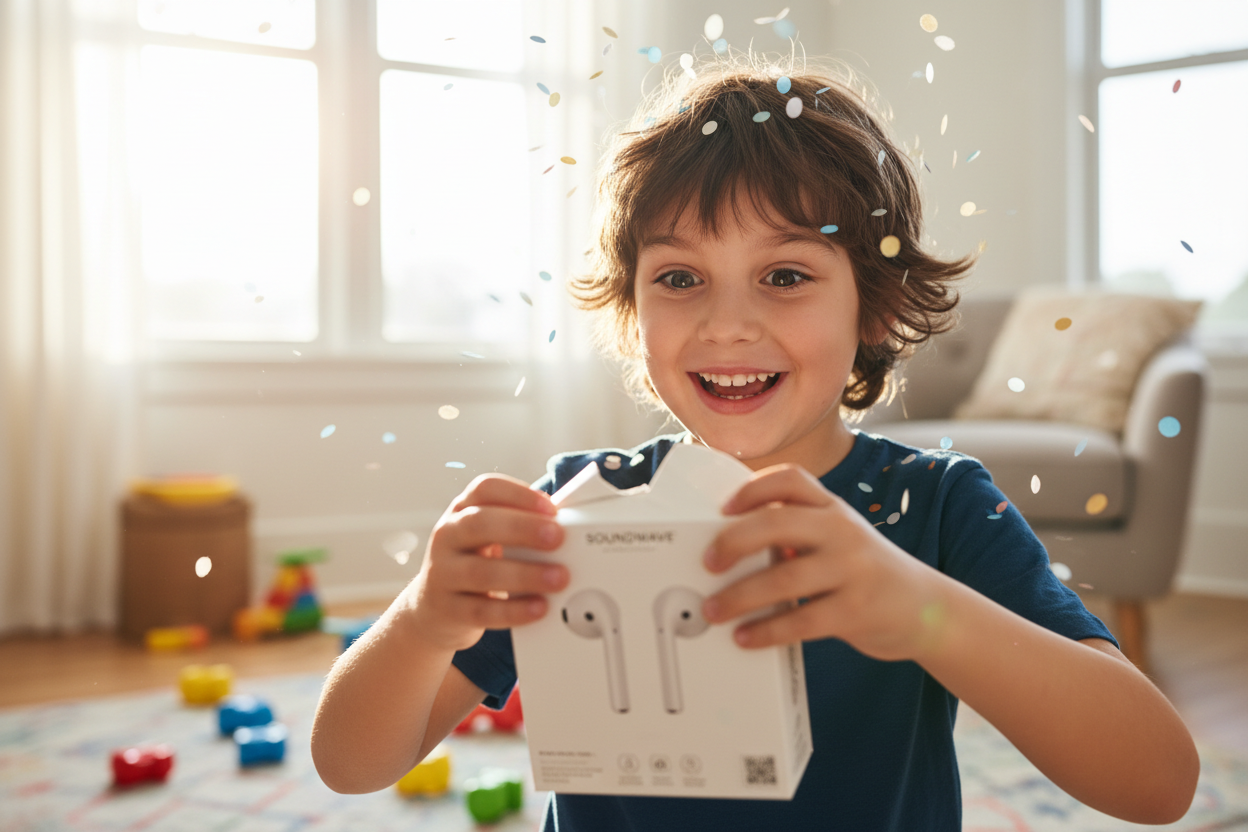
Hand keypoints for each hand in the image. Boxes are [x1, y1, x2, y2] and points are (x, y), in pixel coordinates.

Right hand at [400, 475, 568, 652]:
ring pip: (480, 571)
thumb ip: (517, 526)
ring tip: (558, 577)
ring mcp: (442, 573)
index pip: (485, 489)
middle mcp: (447, 536)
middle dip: (522, 528)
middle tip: (558, 537)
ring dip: (525, 574)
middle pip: (480, 524)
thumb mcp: (486, 537)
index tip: (551, 507)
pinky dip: (513, 610)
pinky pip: (481, 610)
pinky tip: (538, 608)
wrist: (432, 609)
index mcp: (462, 511)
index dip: (519, 494)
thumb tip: (566, 526)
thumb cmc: (472, 564)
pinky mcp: (447, 609)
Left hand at [700, 464, 940, 661]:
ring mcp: (852, 569)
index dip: (752, 489)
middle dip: (733, 542)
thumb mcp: (838, 539)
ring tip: (714, 609)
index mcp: (833, 508)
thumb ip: (796, 535)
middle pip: (777, 523)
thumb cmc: (865, 571)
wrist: (926, 608)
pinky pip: (800, 620)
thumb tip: (730, 550)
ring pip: (783, 578)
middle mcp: (842, 531)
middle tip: (708, 562)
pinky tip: (746, 636)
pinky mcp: (856, 610)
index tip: (723, 508)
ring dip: (739, 596)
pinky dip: (766, 630)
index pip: (790, 480)